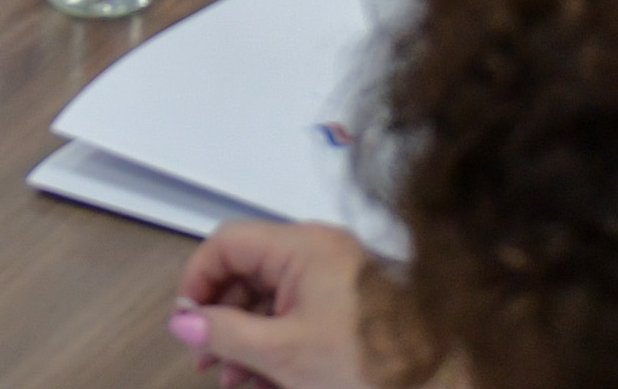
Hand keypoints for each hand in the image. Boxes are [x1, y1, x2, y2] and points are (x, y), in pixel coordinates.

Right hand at [173, 222, 373, 388]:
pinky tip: (265, 382)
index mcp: (302, 247)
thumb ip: (226, 334)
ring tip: (236, 383)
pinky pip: (296, 315)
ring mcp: (334, 277)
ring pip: (270, 301)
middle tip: (205, 363)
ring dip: (246, 341)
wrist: (435, 379)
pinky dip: (276, 346)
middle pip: (246, 273)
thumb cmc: (367, 360)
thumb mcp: (283, 353)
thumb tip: (182, 321)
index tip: (185, 325)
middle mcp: (317, 252)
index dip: (197, 281)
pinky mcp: (347, 304)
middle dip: (221, 321)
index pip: (227, 243)